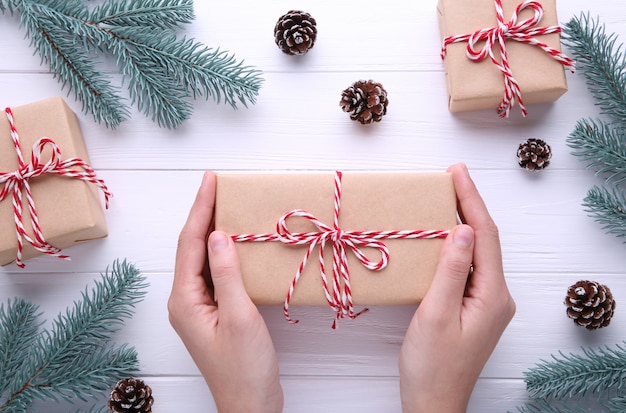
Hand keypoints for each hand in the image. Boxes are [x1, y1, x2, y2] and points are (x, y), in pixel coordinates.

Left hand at [168, 172, 282, 412]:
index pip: (190, 243)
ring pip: (202, 260)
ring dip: (212, 231)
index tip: (211, 180)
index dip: (200, 208)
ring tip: (226, 205)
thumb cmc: (245, 368)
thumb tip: (218, 234)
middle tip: (217, 185)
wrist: (250, 406)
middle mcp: (186, 301)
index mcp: (185, 300)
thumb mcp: (240, 317)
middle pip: (192, 248)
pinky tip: (235, 243)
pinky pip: (214, 274)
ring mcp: (198, 308)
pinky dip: (223, 253)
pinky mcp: (213, 314)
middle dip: (203, 214)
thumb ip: (228, 274)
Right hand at [398, 163, 515, 411]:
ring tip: (445, 197)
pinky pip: (469, 268)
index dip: (470, 200)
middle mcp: (496, 296)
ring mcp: (487, 303)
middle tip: (450, 176)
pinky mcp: (475, 309)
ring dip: (463, 223)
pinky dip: (456, 246)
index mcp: (491, 295)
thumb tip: (463, 230)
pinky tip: (442, 237)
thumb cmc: (431, 365)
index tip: (456, 172)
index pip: (485, 235)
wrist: (434, 403)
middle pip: (486, 240)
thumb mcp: (435, 314)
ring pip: (477, 253)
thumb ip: (451, 270)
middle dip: (469, 205)